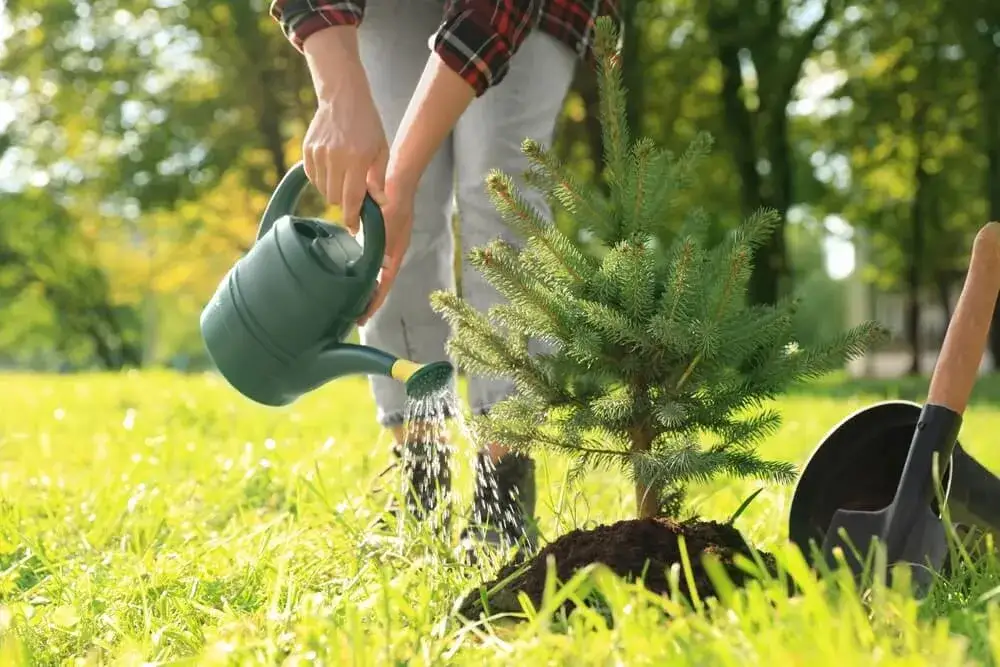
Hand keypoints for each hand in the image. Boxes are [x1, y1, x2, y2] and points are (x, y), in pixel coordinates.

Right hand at [301, 28, 388, 232]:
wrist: (343, 98)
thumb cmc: (367, 125)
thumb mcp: (381, 150)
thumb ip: (379, 179)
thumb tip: (379, 205)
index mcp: (357, 159)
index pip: (352, 199)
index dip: (352, 218)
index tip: (354, 228)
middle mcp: (335, 157)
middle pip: (335, 198)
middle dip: (344, 203)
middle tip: (353, 194)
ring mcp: (318, 153)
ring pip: (322, 190)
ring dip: (333, 191)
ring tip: (344, 178)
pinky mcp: (308, 150)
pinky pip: (312, 177)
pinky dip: (322, 180)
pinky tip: (332, 169)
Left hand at [358, 177, 415, 325]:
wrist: (399, 180)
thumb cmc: (393, 201)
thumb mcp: (384, 223)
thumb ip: (376, 239)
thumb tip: (365, 252)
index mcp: (395, 254)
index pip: (384, 286)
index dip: (373, 304)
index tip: (362, 319)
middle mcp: (392, 254)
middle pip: (379, 285)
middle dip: (367, 301)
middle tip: (352, 316)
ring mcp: (387, 246)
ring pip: (374, 275)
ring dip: (364, 288)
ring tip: (350, 301)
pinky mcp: (380, 238)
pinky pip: (370, 261)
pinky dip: (362, 271)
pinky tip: (349, 273)